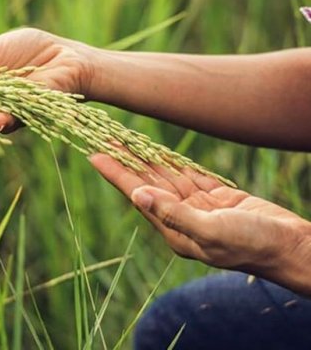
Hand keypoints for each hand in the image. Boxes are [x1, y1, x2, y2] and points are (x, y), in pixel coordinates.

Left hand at [89, 153, 310, 293]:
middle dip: (125, 161)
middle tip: (104, 138)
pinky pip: (187, 175)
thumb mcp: (211, 231)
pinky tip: (156, 151)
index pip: (137, 195)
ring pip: (165, 176)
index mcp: (174, 230)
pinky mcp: (215, 199)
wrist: (289, 246)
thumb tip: (138, 196)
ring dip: (145, 158)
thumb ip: (174, 214)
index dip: (116, 173)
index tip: (95, 154)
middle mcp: (180, 217)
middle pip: (146, 182)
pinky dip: (172, 161)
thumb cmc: (252, 244)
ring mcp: (197, 208)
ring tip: (124, 139)